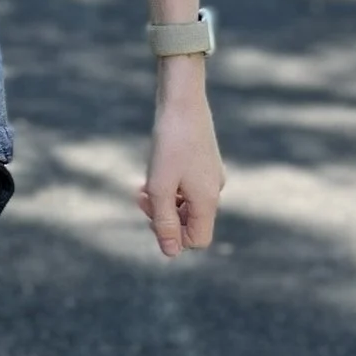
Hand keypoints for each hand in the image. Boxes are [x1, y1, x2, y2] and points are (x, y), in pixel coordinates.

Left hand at [138, 65, 222, 257]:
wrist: (182, 102)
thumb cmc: (169, 144)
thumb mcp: (160, 187)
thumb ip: (165, 222)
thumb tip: (170, 253)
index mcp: (208, 200)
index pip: (197, 240)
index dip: (174, 238)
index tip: (153, 218)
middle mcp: (215, 191)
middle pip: (190, 223)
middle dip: (163, 217)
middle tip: (140, 198)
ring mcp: (211, 176)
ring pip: (186, 204)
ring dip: (163, 201)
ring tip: (142, 184)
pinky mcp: (204, 163)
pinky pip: (186, 187)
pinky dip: (169, 186)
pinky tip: (153, 172)